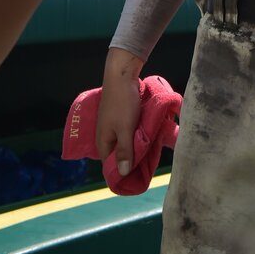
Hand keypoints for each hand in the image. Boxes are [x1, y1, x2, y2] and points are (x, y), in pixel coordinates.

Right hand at [96, 48, 143, 177]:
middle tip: (150, 164)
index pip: (111, 167)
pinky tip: (148, 138)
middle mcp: (105, 137)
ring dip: (136, 148)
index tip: (139, 178)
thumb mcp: (125, 129)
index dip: (124, 174)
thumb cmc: (122, 102)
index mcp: (103, 143)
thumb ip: (124, 150)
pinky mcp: (120, 118)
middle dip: (133, 161)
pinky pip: (128, 133)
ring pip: (125, 144)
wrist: (122, 74)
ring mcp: (112, 127)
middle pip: (119, 156)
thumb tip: (122, 173)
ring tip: (151, 152)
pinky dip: (136, 137)